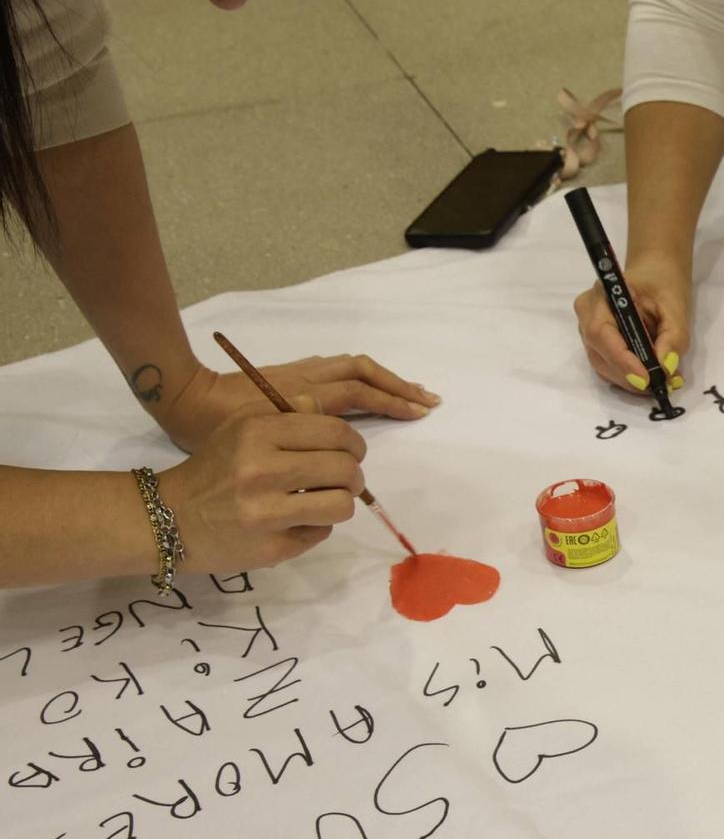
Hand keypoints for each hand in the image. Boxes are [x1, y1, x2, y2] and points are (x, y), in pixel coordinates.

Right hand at [154, 400, 366, 572]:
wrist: (169, 518)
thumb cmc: (214, 469)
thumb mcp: (242, 428)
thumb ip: (286, 415)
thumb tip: (324, 407)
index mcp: (256, 432)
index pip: (336, 433)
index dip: (354, 445)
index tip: (351, 453)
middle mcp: (260, 470)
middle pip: (345, 470)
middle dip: (354, 477)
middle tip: (344, 481)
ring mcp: (266, 512)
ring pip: (342, 505)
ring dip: (341, 503)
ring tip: (324, 501)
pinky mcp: (272, 547)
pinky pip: (321, 532)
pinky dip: (316, 526)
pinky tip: (294, 521)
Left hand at [158, 355, 436, 453]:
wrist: (181, 400)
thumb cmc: (210, 436)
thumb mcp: (250, 460)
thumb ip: (294, 462)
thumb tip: (335, 472)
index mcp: (293, 403)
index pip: (354, 397)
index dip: (388, 405)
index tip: (415, 416)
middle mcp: (300, 382)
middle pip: (360, 374)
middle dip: (397, 388)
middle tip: (427, 402)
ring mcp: (295, 374)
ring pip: (350, 366)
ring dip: (385, 379)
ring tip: (413, 392)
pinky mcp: (290, 373)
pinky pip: (335, 368)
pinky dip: (363, 376)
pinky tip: (376, 388)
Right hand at [573, 256, 689, 396]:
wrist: (655, 275)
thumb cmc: (663, 285)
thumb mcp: (676, 307)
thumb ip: (673, 337)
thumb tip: (666, 367)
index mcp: (602, 295)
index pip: (601, 334)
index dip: (621, 360)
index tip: (645, 379)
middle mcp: (588, 314)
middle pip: (600, 355)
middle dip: (630, 376)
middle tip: (661, 384)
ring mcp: (589, 331)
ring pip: (604, 366)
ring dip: (632, 381)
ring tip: (663, 381)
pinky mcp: (598, 345)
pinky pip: (610, 367)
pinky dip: (631, 377)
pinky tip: (653, 377)